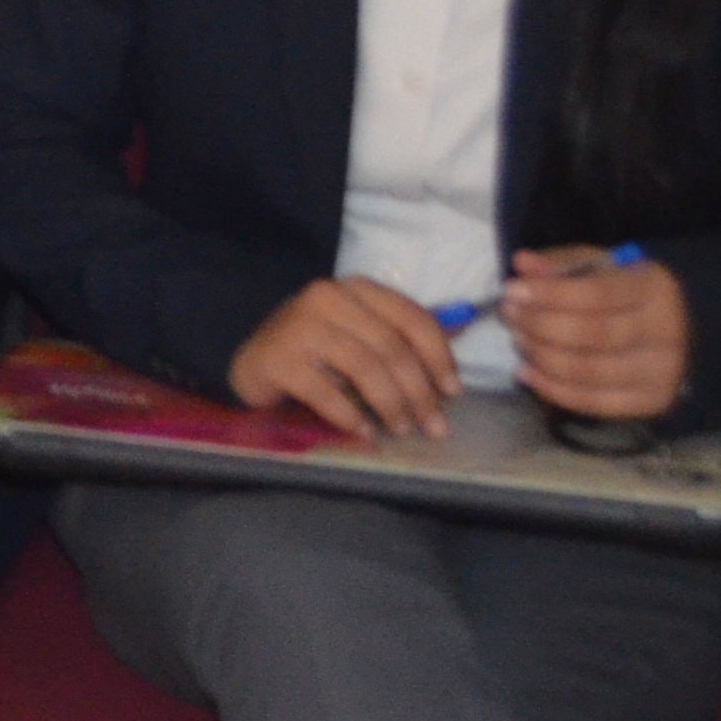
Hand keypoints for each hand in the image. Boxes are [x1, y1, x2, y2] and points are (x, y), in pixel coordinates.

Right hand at [228, 278, 461, 439]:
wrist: (255, 362)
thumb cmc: (317, 351)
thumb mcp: (361, 333)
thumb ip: (402, 334)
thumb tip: (465, 328)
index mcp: (356, 289)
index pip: (412, 317)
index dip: (438, 357)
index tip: (453, 392)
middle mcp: (327, 297)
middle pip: (391, 347)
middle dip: (419, 392)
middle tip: (434, 426)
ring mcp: (299, 326)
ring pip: (364, 367)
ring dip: (391, 406)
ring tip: (401, 430)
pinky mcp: (278, 359)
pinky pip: (326, 392)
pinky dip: (351, 416)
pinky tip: (365, 432)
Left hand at [504, 248, 691, 421]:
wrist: (680, 331)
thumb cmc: (626, 292)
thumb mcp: (598, 266)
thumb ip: (560, 264)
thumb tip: (522, 263)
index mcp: (653, 289)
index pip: (596, 293)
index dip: (549, 294)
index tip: (513, 290)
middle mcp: (664, 334)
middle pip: (591, 334)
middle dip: (540, 325)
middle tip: (511, 315)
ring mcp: (661, 373)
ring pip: (588, 371)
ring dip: (541, 356)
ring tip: (518, 339)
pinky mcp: (651, 403)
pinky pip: (593, 403)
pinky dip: (552, 389)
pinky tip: (527, 372)